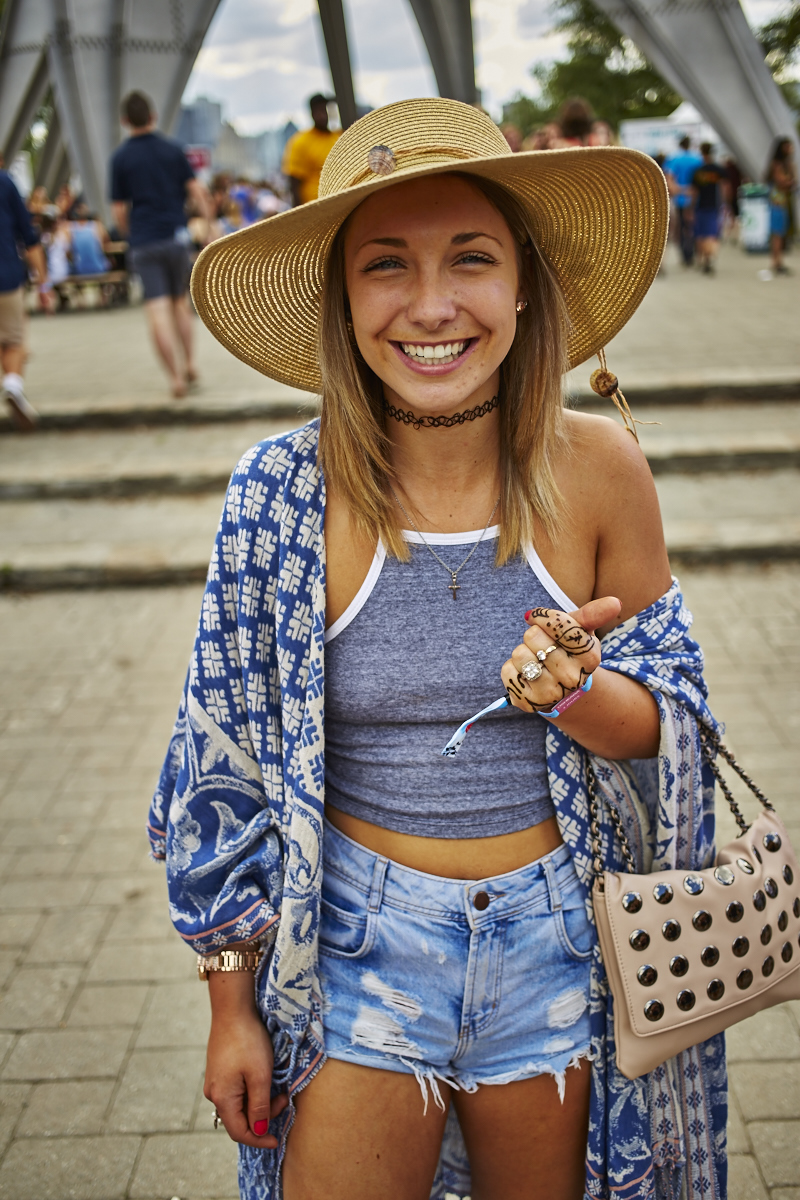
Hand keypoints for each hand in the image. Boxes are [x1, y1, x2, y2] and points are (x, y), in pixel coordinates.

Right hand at [204, 1001, 288, 1147]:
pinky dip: (252, 1092)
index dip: (259, 1139)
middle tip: (284, 1099)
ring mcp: (216, 1081)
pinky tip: (264, 1080)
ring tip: (277, 1088)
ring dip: (259, 1103)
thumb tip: (258, 1130)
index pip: (239, 1132)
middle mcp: (214, 1093)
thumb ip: (259, 1106)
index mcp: (222, 1098)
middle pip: (239, 1119)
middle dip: (263, 1116)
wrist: (233, 1010)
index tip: (278, 1140)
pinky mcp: (220, 1070)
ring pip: (239, 1104)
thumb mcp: (260, 1075)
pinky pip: (236, 1091)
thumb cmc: (248, 1041)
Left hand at [501, 596, 620, 712]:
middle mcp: (572, 679)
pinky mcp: (528, 703)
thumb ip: (594, 614)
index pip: (558, 623)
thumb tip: (615, 602)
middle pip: (533, 636)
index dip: (543, 616)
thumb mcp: (582, 631)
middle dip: (534, 636)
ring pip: (519, 654)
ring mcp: (550, 694)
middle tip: (543, 647)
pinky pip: (507, 671)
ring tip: (536, 661)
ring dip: (523, 652)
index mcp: (590, 657)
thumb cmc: (569, 651)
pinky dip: (512, 668)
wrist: (562, 690)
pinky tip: (526, 675)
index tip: (541, 618)